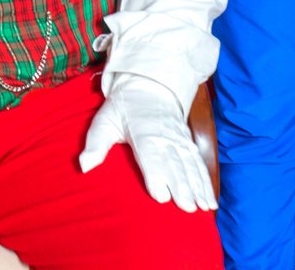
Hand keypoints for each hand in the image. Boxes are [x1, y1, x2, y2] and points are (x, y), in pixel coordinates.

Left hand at [78, 76, 214, 212]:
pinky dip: (206, 182)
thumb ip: (95, 143)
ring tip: (203, 207)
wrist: (149, 85)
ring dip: (199, 186)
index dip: (157, 175)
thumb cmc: (123, 107)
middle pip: (175, 163)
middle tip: (188, 208)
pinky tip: (210, 200)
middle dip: (183, 186)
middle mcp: (165, 136)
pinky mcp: (188, 143)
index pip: (151, 154)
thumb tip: (84, 165)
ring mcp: (179, 140)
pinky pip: (198, 163)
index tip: (161, 197)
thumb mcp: (104, 120)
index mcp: (143, 131)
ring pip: (190, 165)